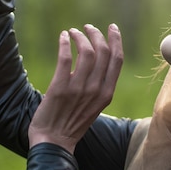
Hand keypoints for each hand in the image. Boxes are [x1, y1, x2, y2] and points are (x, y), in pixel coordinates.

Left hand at [28, 24, 123, 153]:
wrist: (54, 141)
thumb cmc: (72, 123)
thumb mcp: (94, 106)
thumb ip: (97, 86)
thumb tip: (93, 60)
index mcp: (107, 94)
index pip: (117, 60)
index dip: (116, 41)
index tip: (112, 28)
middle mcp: (96, 90)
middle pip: (103, 52)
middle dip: (97, 34)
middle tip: (88, 28)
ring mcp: (78, 89)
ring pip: (86, 52)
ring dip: (80, 37)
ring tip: (73, 32)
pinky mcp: (59, 88)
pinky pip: (65, 58)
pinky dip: (65, 43)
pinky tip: (63, 37)